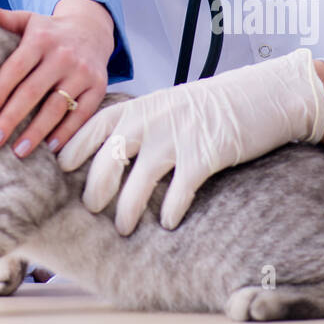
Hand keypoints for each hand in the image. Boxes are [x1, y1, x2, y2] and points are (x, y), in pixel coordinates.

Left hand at [0, 0, 113, 157]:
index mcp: (41, 38)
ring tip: (18, 150)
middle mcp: (63, 55)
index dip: (1, 90)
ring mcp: (82, 72)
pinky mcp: (98, 87)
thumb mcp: (27, 20)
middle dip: (12, 118)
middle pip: (33, 92)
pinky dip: (65, 133)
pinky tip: (50, 148)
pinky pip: (81, 115)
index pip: (16, 68)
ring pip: (56, 107)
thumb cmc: (49, 30)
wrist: (91, 29)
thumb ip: (1, 17)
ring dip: (37, 132)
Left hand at [56, 49, 323, 233]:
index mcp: (141, 106)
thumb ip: (141, 123)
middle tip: (89, 209)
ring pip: (140, 179)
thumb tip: (112, 153)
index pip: (96, 125)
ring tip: (124, 228)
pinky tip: (168, 224)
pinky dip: (171, 209)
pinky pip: (180, 188)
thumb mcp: (169, 105)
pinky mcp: (206, 154)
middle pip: (110, 157)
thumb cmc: (211, 107)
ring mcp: (179, 136)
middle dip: (96, 187)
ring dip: (128, 208)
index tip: (60, 167)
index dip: (75, 146)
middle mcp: (153, 119)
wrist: (263, 95)